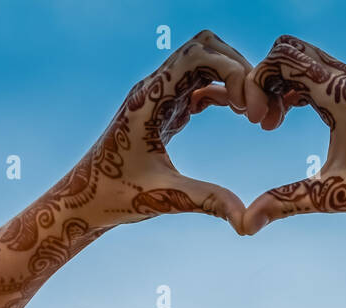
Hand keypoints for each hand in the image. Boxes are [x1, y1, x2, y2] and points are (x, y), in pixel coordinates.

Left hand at [0, 31, 271, 245]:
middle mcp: (155, 88)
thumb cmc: (116, 196)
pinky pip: (201, 85)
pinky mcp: (166, 109)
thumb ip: (208, 201)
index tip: (249, 108)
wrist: (86, 199)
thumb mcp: (165, 198)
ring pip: (206, 62)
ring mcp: (161, 96)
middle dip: (239, 69)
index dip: (231, 70)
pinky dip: (225, 92)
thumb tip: (248, 222)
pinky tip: (240, 114)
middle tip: (258, 110)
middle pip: (205, 48)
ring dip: (234, 79)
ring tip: (254, 115)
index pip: (196, 55)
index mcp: (150, 99)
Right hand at [240, 35, 345, 234]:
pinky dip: (295, 88)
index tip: (257, 122)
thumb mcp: (334, 196)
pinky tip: (288, 120)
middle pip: (289, 50)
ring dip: (279, 85)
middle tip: (262, 121)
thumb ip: (287, 202)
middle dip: (265, 79)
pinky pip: (317, 74)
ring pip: (303, 60)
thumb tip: (248, 224)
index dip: (258, 81)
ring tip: (272, 125)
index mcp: (344, 94)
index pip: (284, 57)